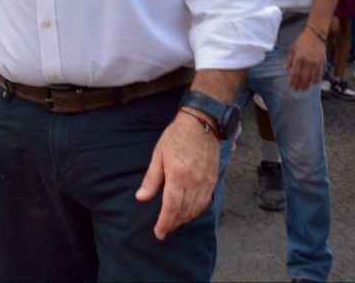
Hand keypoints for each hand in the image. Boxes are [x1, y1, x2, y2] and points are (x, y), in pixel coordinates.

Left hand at [135, 111, 219, 239]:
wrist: (202, 122)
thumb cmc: (177, 136)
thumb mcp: (159, 154)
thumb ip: (151, 179)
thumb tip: (141, 198)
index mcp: (178, 175)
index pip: (171, 207)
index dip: (164, 223)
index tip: (158, 233)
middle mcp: (194, 182)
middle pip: (184, 212)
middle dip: (173, 224)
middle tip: (164, 229)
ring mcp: (206, 182)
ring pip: (196, 210)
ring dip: (184, 219)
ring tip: (174, 222)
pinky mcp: (213, 180)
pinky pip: (205, 202)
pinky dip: (196, 211)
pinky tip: (188, 211)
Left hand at [285, 27, 328, 90]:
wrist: (316, 34)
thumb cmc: (302, 39)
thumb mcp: (293, 47)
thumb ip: (289, 58)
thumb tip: (286, 68)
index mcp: (298, 57)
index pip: (294, 73)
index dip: (292, 81)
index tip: (290, 86)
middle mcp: (307, 61)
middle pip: (303, 77)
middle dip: (299, 85)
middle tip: (297, 90)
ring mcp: (315, 62)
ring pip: (311, 77)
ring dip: (307, 85)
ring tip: (304, 89)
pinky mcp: (322, 62)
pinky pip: (319, 73)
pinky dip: (317, 79)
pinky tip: (314, 84)